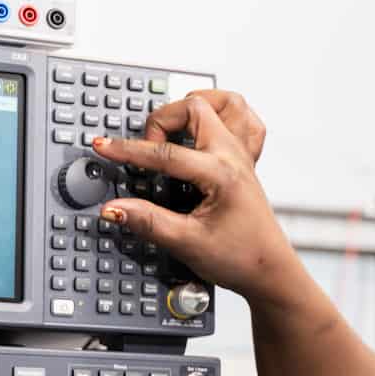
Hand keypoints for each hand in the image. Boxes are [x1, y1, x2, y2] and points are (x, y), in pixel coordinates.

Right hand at [87, 92, 305, 302]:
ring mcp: (242, 155)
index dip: (129, 150)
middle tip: (146, 148)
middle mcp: (234, 157)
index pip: (166, 152)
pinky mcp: (244, 161)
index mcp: (222, 174)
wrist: (269, 272)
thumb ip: (148, 222)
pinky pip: (242, 120)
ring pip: (224, 104)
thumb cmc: (241, 258)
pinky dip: (221, 114)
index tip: (104, 147)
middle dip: (161, 120)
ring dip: (194, 107)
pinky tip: (202, 130)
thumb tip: (115, 208)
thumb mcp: (187, 243)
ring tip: (172, 126)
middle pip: (194, 108)